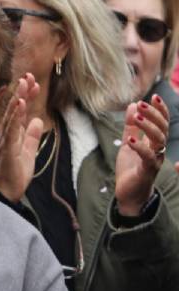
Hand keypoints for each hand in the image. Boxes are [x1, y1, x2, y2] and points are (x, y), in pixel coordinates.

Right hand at [0, 73, 43, 201]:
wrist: (9, 189)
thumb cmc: (16, 172)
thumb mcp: (30, 151)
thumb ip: (33, 136)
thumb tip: (38, 121)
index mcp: (15, 133)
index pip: (22, 110)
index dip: (27, 96)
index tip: (33, 82)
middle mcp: (9, 133)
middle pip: (16, 109)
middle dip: (22, 92)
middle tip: (28, 76)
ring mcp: (7, 139)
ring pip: (13, 115)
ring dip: (18, 99)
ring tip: (23, 85)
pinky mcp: (8, 147)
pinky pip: (12, 129)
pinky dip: (16, 116)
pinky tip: (20, 105)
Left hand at [114, 95, 170, 215]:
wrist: (129, 193)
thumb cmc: (132, 168)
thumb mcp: (129, 143)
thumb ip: (131, 127)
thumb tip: (133, 105)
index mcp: (154, 142)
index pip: (162, 123)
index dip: (160, 110)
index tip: (154, 96)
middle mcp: (158, 150)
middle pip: (162, 129)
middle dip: (154, 115)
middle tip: (142, 103)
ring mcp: (155, 160)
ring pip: (158, 141)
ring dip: (148, 127)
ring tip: (137, 116)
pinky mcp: (147, 171)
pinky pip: (148, 158)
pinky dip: (140, 147)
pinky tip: (131, 140)